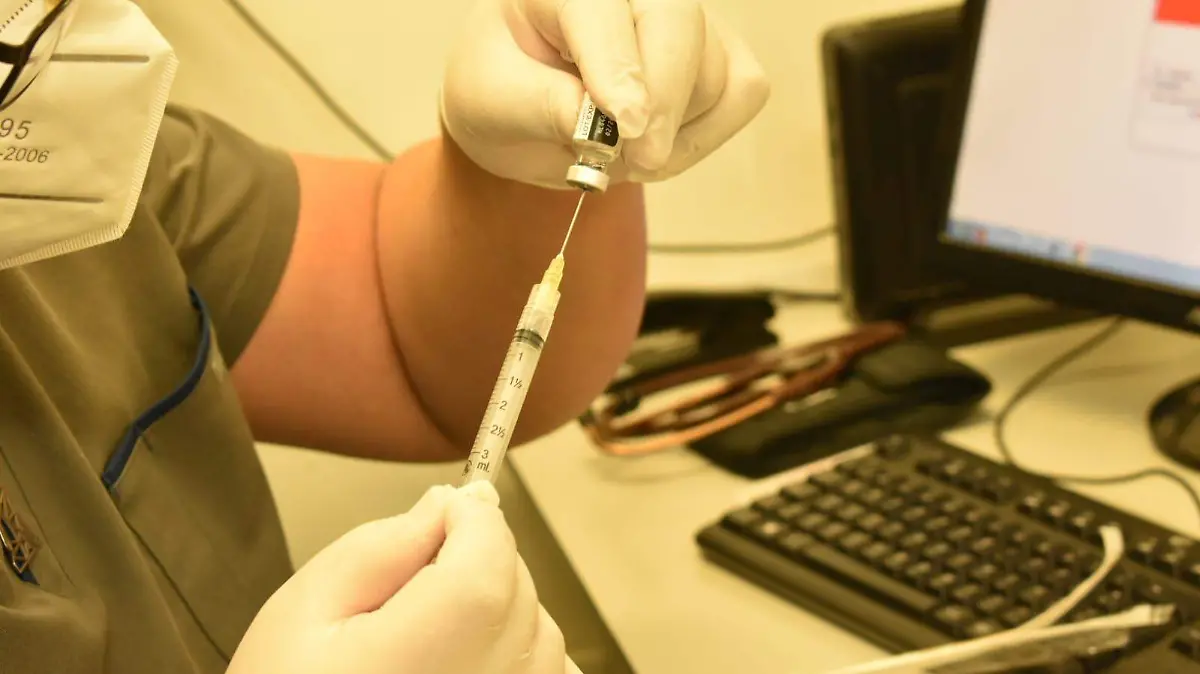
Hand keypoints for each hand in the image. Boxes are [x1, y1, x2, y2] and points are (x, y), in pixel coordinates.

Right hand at [227, 482, 578, 673]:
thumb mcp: (304, 609)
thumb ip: (381, 547)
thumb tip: (444, 508)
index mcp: (412, 663)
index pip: (485, 567)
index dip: (474, 522)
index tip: (448, 511)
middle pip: (516, 594)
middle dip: (481, 562)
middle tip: (414, 584)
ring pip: (540, 632)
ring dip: (501, 610)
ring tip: (429, 634)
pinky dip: (519, 653)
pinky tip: (465, 660)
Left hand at [441, 0, 769, 188]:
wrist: (519, 105)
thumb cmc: (500, 92)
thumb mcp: (490, 103)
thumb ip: (540, 107)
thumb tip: (604, 127)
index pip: (602, 12)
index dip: (619, 68)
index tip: (625, 126)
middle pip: (678, 24)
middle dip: (664, 102)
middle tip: (636, 161)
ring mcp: (680, 17)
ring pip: (713, 71)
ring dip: (672, 134)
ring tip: (619, 153)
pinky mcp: (717, 53)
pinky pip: (742, 92)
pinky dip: (705, 134)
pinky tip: (659, 144)